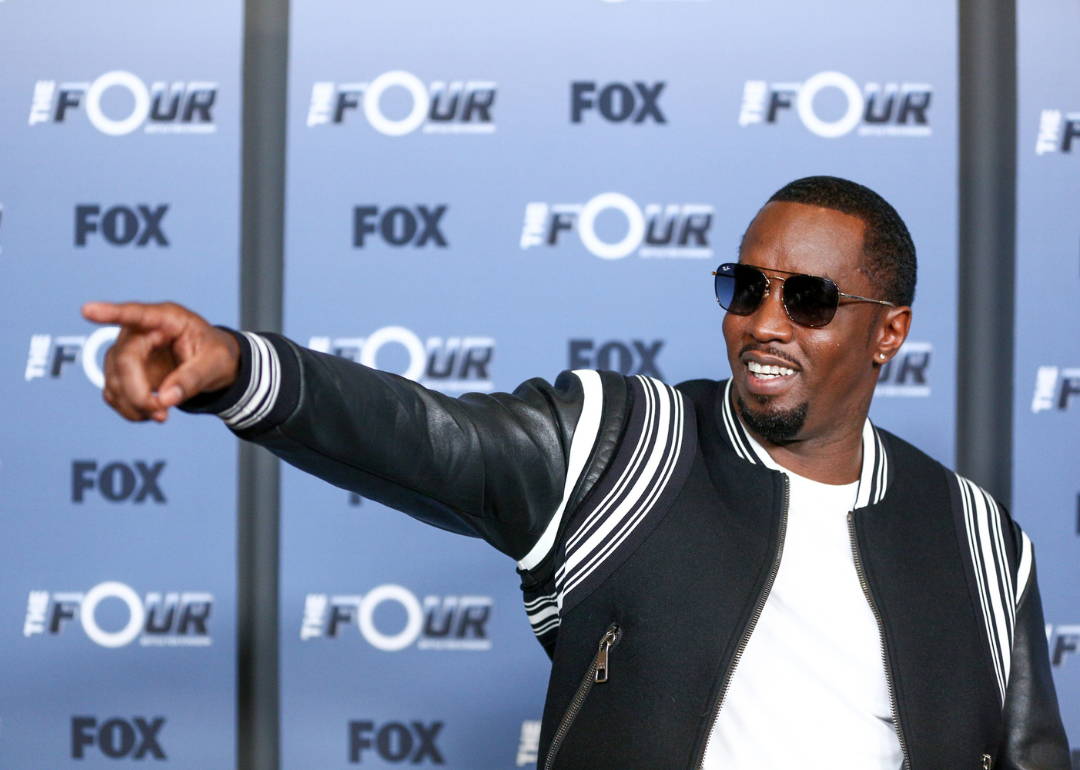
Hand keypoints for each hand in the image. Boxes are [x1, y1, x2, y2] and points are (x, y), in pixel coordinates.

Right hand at [81, 301, 239, 422]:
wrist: (213, 366)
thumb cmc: (215, 354)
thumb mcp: (216, 363)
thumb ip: (192, 378)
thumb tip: (165, 399)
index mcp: (167, 319)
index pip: (136, 314)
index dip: (110, 313)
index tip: (88, 310)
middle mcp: (141, 332)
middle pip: (123, 360)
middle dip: (137, 392)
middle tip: (161, 412)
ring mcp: (128, 351)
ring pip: (113, 380)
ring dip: (134, 405)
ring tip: (161, 415)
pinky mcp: (123, 373)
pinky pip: (114, 393)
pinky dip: (130, 409)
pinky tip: (150, 413)